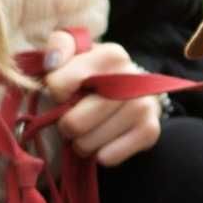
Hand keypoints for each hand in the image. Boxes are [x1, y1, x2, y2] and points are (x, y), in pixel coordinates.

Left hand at [42, 28, 162, 167]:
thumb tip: (53, 61)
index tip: (63, 92)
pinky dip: (100, 155)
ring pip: (89, 142)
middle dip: (65, 125)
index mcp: (111, 55)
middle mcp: (132, 77)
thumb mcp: (74, 52)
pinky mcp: (150, 130)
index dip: (54, 94)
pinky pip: (109, 157)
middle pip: (74, 122)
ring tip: (86, 131)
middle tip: (72, 119)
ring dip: (81, 143)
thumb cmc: (92, 74)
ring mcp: (144, 105)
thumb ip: (58, 46)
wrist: (130, 91)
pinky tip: (103, 143)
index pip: (59, 86)